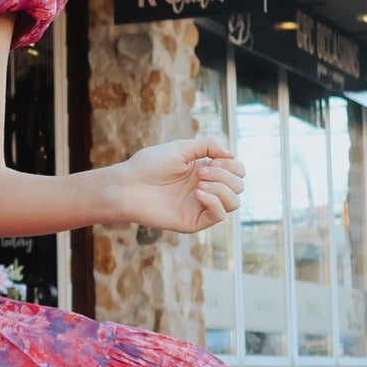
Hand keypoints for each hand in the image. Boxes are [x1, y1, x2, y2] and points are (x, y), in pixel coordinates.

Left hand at [112, 135, 244, 234]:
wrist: (128, 186)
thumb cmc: (150, 165)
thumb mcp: (182, 148)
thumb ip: (208, 145)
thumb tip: (231, 155)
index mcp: (204, 171)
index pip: (236, 171)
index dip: (232, 165)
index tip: (213, 160)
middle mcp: (206, 189)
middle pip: (238, 186)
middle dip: (226, 175)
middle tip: (202, 171)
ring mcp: (201, 206)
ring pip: (233, 202)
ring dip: (222, 189)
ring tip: (200, 183)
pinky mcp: (194, 221)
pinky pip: (219, 216)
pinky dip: (215, 202)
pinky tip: (199, 193)